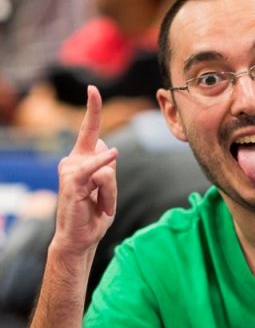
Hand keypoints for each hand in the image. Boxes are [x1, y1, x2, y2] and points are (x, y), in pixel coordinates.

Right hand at [51, 85, 118, 257]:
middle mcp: (72, 160)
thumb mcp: (108, 188)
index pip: (90, 129)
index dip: (93, 108)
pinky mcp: (72, 181)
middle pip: (109, 157)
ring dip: (110, 194)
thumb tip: (106, 150)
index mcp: (82, 159)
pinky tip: (111, 154)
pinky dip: (105, 168)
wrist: (80, 238)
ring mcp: (70, 169)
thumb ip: (108, 169)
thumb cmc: (94, 214)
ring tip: (99, 208)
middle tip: (102, 205)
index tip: (93, 89)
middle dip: (112, 185)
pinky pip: (97, 170)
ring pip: (108, 171)